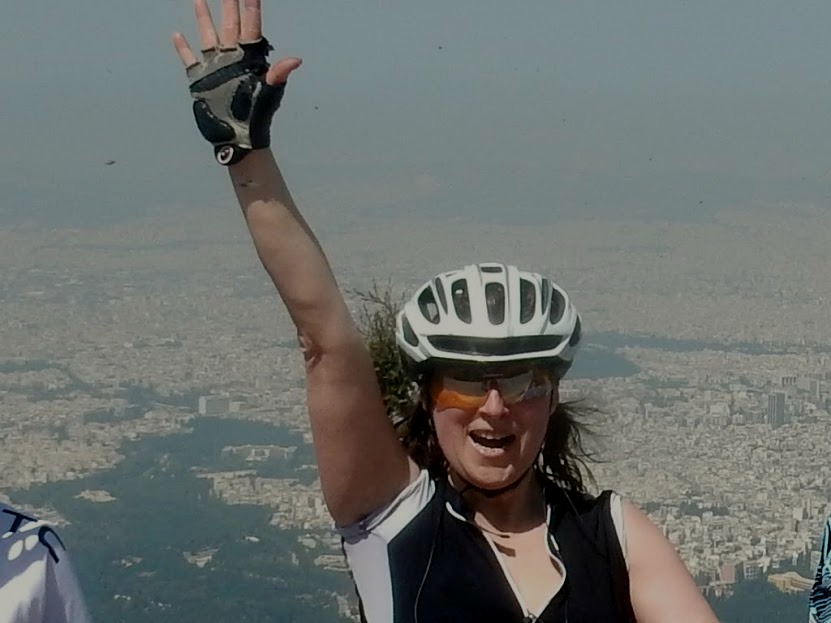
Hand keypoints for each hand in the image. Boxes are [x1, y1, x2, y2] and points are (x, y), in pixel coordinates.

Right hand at [172, 0, 301, 164]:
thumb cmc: (257, 116)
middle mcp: (231, 58)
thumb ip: (278, 74)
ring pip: (208, 35)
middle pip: (229, 24)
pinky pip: (190, 59)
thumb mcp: (269, 94)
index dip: (251, 7)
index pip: (250, 26)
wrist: (238, 137)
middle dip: (229, 4)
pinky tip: (178, 35)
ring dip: (203, 17)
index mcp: (248, 58)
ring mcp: (215, 67)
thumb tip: (296, 60)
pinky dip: (183, 48)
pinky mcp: (201, 79)